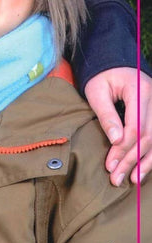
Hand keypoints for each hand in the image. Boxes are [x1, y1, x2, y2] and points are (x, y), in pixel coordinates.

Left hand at [84, 67, 151, 185]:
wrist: (113, 62)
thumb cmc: (101, 76)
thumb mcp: (96, 91)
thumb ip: (106, 114)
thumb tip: (115, 141)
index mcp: (141, 91)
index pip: (136, 127)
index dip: (123, 149)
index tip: (110, 165)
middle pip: (148, 137)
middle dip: (132, 160)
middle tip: (116, 178)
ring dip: (145, 162)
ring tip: (131, 180)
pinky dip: (151, 155)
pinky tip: (142, 170)